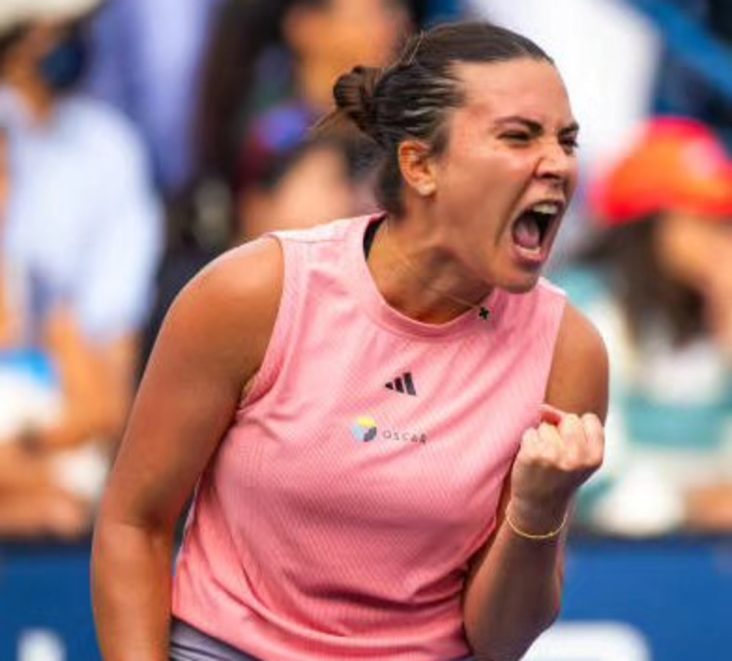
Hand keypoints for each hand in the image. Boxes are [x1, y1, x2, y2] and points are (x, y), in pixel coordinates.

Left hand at [508, 404, 603, 529]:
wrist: (539, 506)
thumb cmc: (560, 474)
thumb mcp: (577, 453)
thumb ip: (568, 425)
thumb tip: (542, 408)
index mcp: (595, 457)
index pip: (589, 419)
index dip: (579, 430)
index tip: (575, 448)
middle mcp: (577, 457)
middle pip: (569, 419)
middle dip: (561, 431)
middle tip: (558, 455)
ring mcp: (554, 456)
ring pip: (547, 425)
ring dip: (542, 438)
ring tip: (545, 461)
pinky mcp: (532, 455)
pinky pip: (530, 432)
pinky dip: (528, 443)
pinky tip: (532, 462)